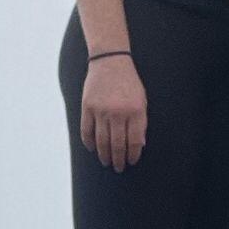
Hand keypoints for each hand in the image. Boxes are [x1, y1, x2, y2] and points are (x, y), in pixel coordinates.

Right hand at [81, 55, 146, 170]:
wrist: (110, 61)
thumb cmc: (129, 82)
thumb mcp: (142, 99)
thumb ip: (141, 122)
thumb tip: (139, 145)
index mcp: (135, 110)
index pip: (135, 141)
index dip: (133, 154)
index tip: (131, 162)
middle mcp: (118, 112)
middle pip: (118, 144)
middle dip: (118, 159)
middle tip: (118, 168)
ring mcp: (101, 110)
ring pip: (101, 141)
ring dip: (104, 154)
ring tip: (106, 162)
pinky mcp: (87, 107)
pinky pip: (86, 130)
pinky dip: (89, 142)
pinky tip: (92, 149)